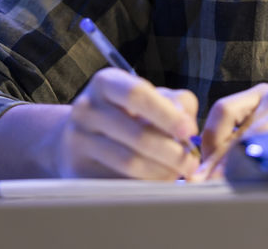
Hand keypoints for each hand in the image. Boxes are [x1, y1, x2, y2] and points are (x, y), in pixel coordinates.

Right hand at [46, 68, 199, 179]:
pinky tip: (157, 181)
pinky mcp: (77, 170)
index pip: (137, 94)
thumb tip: (188, 128)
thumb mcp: (151, 97)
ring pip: (128, 161)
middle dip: (171, 151)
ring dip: (161, 171)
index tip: (189, 131)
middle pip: (135, 133)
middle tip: (191, 163)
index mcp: (105, 83)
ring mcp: (77, 140)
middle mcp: (86, 109)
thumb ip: (176, 103)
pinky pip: (118, 181)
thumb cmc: (127, 113)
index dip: (167, 114)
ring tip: (177, 173)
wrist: (81, 136)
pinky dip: (144, 184)